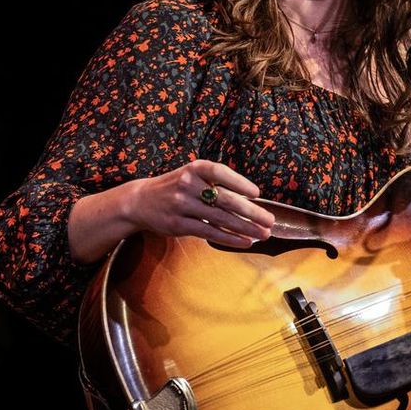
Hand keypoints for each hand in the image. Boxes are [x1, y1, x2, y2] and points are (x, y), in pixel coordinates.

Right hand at [123, 159, 274, 247]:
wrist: (140, 201)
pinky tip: (244, 241)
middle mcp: (188, 184)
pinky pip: (209, 232)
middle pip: (225, 200)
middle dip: (251, 212)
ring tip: (263, 234)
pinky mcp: (178, 225)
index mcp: (195, 168)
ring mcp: (182, 205)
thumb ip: (217, 183)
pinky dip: (229, 238)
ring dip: (245, 228)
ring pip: (220, 219)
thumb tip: (252, 200)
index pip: (221, 173)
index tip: (257, 194)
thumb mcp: (193, 175)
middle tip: (270, 221)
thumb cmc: (176, 186)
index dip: (240, 183)